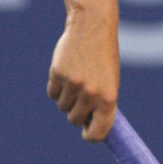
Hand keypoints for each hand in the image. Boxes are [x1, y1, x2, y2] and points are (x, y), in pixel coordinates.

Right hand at [46, 9, 118, 140]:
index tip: (86, 133)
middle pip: (75, 120)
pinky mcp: (57, 74)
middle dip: (77, 112)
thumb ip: (102, 105)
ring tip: (77, 79)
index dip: (90, 136)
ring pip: (62, 107)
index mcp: (109, 99)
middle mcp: (91, 94)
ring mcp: (73, 85)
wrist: (92, 27)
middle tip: (83, 95)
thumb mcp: (110, 82)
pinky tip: (66, 72)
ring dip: (67, 98)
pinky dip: (57, 88)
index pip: (97, 132)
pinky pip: (52, 94)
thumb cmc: (104, 58)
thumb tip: (90, 128)